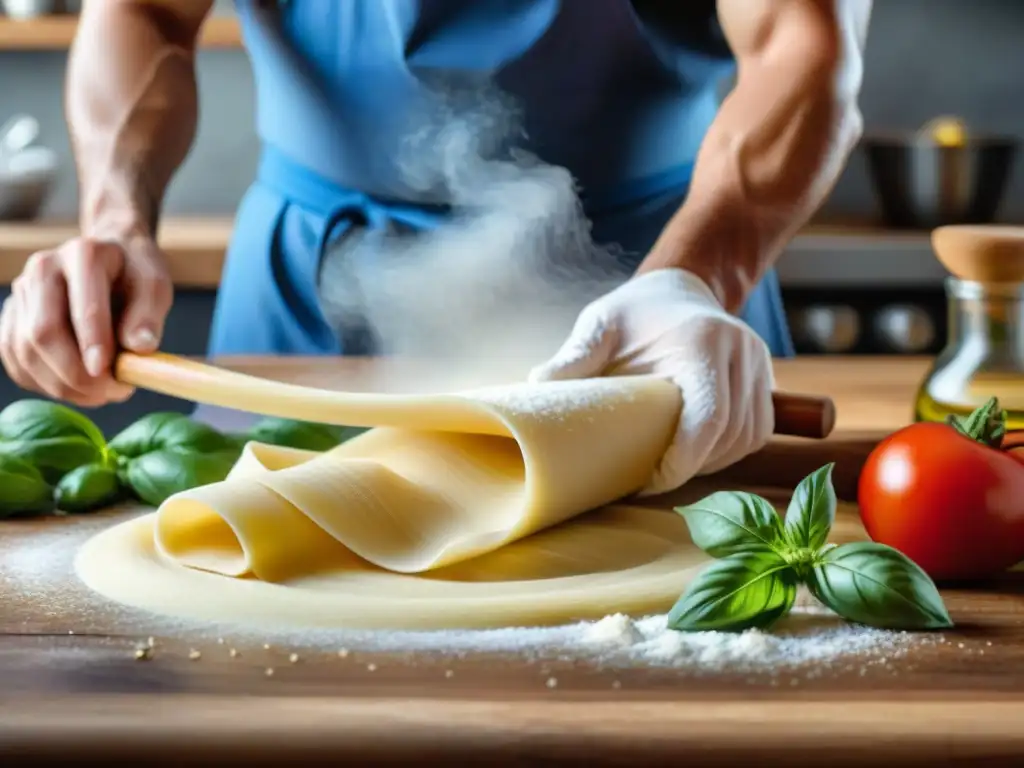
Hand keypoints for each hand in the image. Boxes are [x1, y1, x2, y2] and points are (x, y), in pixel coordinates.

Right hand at [0, 235, 172, 406]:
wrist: (111, 261)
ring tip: (101, 393)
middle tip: (113, 392)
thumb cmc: (135, 275)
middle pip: (44, 333)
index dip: (93, 345)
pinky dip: (45, 384)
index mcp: (84, 256)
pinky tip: (77, 388)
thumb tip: (140, 347)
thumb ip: (149, 314)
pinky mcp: (12, 318)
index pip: (82, 307)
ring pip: (26, 352)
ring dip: (63, 385)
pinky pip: (17, 362)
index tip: (108, 375)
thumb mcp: (155, 286)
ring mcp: (22, 293)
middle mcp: (43, 269)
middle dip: (77, 374)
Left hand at [529, 268, 773, 494]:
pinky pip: (757, 430)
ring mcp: (758, 364)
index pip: (707, 419)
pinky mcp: (764, 378)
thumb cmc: (635, 310)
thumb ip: (575, 355)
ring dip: (714, 463)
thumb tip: (537, 386)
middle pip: (729, 435)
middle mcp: (740, 351)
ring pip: (747, 437)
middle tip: (651, 481)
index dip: (683, 463)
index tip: (649, 482)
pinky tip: (698, 454)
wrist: (678, 286)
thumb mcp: (600, 323)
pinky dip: (731, 451)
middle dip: (693, 468)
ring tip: (672, 468)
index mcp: (702, 341)